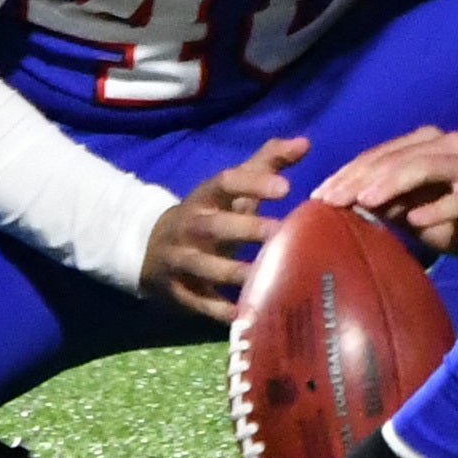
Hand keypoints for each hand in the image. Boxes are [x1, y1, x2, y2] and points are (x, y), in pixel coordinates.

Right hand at [142, 134, 305, 322]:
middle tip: (279, 232)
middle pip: (213, 225)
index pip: (226, 183)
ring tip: (264, 276)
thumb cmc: (211, 214)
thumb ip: (267, 163)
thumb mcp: (232, 188)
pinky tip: (242, 314)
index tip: (286, 188)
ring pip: (203, 266)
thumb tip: (304, 142)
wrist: (153, 248)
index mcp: (206, 197)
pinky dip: (217, 310)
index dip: (253, 183)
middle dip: (244, 229)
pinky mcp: (178, 291)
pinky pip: (197, 301)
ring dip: (231, 272)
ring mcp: (180, 260)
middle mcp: (190, 226)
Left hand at [313, 125, 457, 263]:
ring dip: (392, 184)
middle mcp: (446, 145)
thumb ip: (384, 203)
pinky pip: (457, 200)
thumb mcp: (412, 211)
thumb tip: (341, 205)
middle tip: (330, 201)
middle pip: (396, 158)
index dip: (347, 173)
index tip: (318, 196)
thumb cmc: (455, 220)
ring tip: (365, 202)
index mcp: (425, 144)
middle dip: (360, 179)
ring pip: (423, 167)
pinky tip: (414, 222)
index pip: (378, 155)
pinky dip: (435, 210)